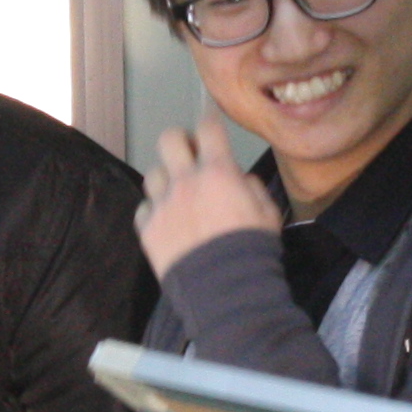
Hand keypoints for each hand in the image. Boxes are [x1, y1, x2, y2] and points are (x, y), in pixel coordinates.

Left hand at [135, 105, 280, 282]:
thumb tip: (238, 179)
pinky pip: (144, 208)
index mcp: (218, 172)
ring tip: (177, 193)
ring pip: (153, 173)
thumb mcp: (268, 213)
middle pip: (169, 139)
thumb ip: (251, 187)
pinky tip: (167, 220)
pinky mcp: (148, 229)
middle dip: (180, 142)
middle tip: (189, 154)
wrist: (226, 289)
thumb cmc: (253, 250)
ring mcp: (163, 204)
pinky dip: (155, 210)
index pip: (208, 128)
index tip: (210, 124)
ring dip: (167, 179)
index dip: (210, 122)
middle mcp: (185, 181)